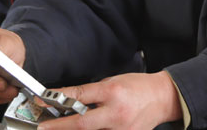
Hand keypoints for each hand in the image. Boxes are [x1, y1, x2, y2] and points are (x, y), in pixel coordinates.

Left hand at [38, 71, 181, 129]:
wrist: (162, 98)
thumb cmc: (138, 87)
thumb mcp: (113, 82)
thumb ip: (92, 94)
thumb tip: (69, 102)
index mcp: (113, 92)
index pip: (80, 96)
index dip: (59, 99)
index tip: (43, 101)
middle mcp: (117, 113)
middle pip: (82, 124)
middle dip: (60, 127)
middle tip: (44, 128)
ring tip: (64, 127)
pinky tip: (87, 128)